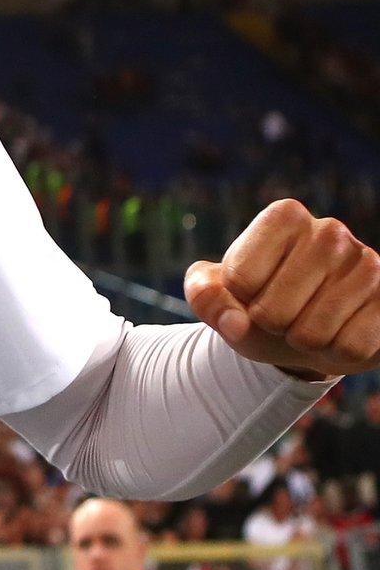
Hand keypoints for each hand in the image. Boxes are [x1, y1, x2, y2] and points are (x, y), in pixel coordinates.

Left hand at [185, 199, 379, 379]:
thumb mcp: (221, 296)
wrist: (311, 328)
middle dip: (270, 325)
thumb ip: (205, 296)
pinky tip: (341, 332)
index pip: (239, 279)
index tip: (253, 291)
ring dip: (303, 341)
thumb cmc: (262, 302)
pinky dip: (337, 353)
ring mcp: (369, 264)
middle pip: (272, 311)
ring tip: (311, 323)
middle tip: (284, 314)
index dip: (239, 300)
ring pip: (312, 334)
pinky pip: (350, 347)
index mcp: (284, 216)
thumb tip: (235, 323)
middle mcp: (331, 231)